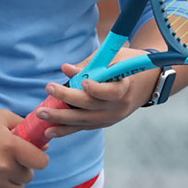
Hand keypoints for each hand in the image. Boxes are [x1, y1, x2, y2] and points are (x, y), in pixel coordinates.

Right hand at [0, 110, 50, 187]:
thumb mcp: (2, 118)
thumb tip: (44, 146)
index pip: (41, 162)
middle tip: (10, 160)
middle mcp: (4, 167)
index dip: (39, 159)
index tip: (32, 156)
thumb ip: (24, 126)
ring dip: (13, 180)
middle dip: (23, 168)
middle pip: (29, 177)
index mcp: (11, 147)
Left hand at [34, 48, 156, 139]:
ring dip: (61, 118)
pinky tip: (50, 131)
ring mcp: (111, 117)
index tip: (84, 82)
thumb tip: (66, 69)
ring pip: (84, 121)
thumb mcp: (114, 57)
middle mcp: (119, 106)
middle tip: (49, 88)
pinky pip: (84, 127)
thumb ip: (91, 64)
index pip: (112, 91)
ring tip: (41, 114)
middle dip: (68, 97)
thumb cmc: (126, 63)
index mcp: (125, 86)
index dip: (98, 89)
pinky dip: (67, 129)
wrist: (146, 82)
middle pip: (91, 106)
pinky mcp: (104, 123)